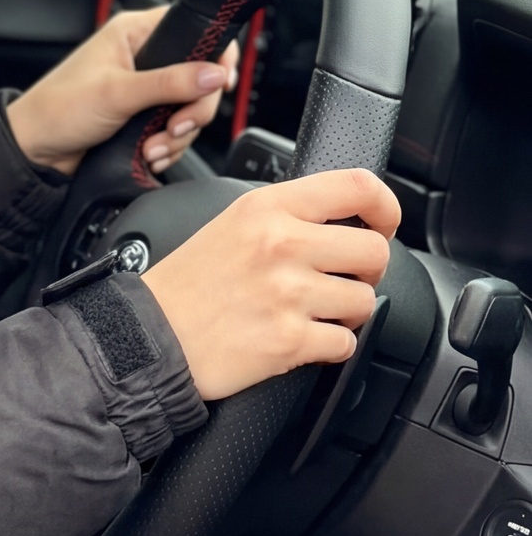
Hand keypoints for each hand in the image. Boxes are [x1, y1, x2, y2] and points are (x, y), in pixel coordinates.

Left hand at [6, 7, 238, 177]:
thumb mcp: (118, 93)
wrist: (34, 151)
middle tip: (175, 127)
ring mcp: (144, 89)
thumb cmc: (58, 110)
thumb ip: (170, 83)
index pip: (196, 29)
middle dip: (192, 110)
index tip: (221, 82)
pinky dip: (167, 146)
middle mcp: (143, 56)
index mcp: (135, 33)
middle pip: (200, 77)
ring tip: (151, 147)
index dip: (216, 55)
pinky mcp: (142, 117)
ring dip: (176, 135)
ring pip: (188, 108)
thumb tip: (214, 74)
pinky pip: (174, 130)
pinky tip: (147, 153)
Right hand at [142, 170, 399, 398]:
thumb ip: (286, 215)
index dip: (386, 208)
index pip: (358, 188)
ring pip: (365, 301)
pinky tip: (301, 339)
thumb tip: (343, 221)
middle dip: (367, 271)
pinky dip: (330, 347)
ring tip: (310, 313)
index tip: (383, 225)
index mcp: (268, 209)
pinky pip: (345, 343)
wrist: (149, 336)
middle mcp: (282, 245)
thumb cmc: (186, 285)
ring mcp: (288, 294)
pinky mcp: (289, 341)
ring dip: (346, 313)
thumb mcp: (231, 224)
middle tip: (343, 280)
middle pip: (374, 251)